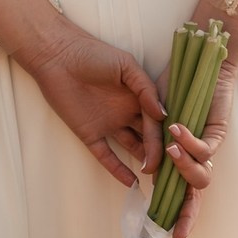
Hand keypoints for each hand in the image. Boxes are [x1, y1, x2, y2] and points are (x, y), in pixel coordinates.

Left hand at [15, 22, 164, 186]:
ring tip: (158, 180)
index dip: (168, 135)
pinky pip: (106, 156)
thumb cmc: (92, 54)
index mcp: (138, 96)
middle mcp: (126, 113)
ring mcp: (108, 125)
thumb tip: (163, 115)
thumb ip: (145, 88)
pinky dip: (118, 169)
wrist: (57, 56)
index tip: (180, 150)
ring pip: (132, 148)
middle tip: (173, 170)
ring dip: (145, 163)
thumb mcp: (125, 65)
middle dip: (161, 153)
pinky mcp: (89, 134)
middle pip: (149, 137)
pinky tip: (131, 183)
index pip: (157, 121)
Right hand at [160, 61, 236, 237]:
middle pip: (195, 195)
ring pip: (200, 176)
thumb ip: (151, 143)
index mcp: (178, 156)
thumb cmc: (174, 87)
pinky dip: (188, 142)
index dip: (174, 212)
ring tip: (169, 149)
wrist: (198, 65)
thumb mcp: (153, 117)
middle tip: (178, 235)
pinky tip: (175, 129)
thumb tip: (149, 173)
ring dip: (183, 168)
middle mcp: (194, 157)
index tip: (165, 232)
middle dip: (187, 216)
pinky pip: (203, 148)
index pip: (177, 191)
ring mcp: (207, 147)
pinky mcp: (216, 133)